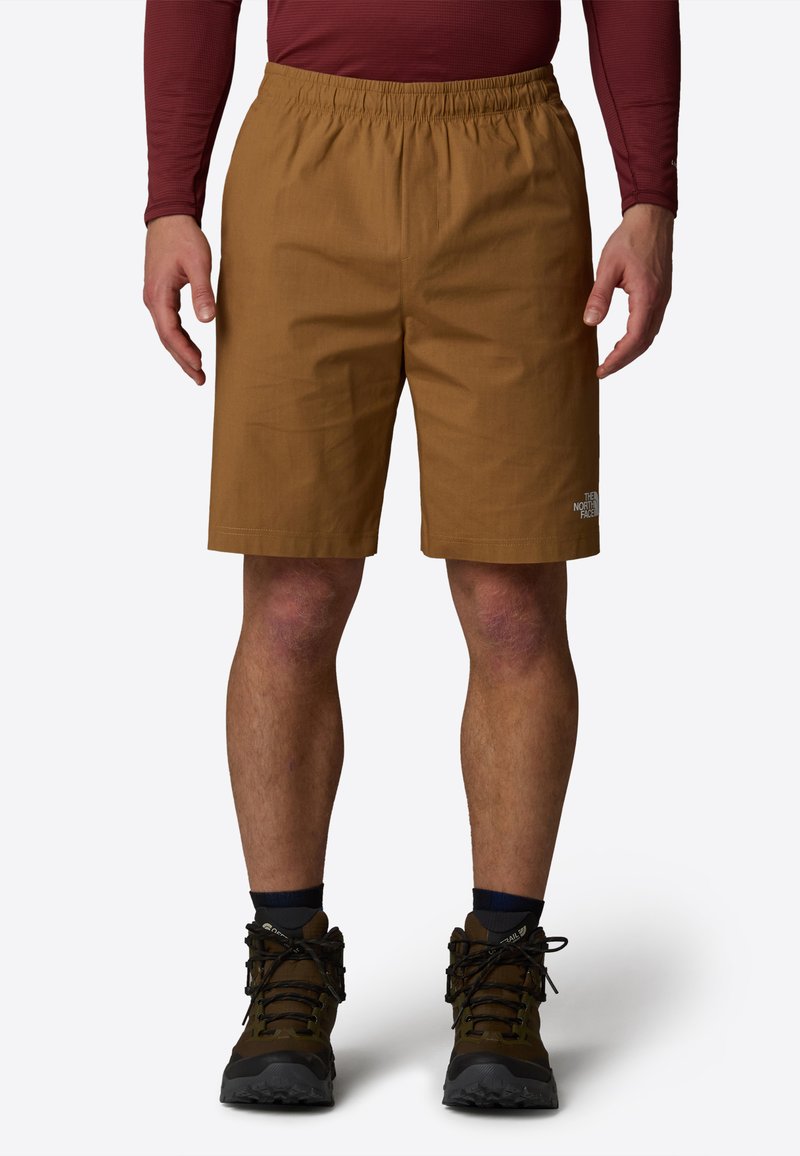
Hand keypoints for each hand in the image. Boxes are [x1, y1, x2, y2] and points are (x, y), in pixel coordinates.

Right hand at [143, 215, 215, 385]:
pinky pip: (168, 323)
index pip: (170, 332)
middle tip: (200, 379)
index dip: (185, 352)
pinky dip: (178, 338)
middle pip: (166, 339)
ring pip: (166, 333)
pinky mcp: (160, 294)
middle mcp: (152, 299)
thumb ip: (203, 292)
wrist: (169, 217)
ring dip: (180, 352)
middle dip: (183, 360)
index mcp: (158, 295)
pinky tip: (189, 347)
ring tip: (197, 369)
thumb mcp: (198, 263)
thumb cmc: (183, 237)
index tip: (200, 366)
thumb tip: (207, 320)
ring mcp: (154, 298)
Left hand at [583, 202, 673, 378]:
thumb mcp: (608, 266)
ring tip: (612, 360)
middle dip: (624, 360)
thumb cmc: (629, 239)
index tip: (602, 369)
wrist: (652, 218)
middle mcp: (659, 301)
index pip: (634, 338)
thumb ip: (599, 296)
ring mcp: (663, 298)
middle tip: (604, 370)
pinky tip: (625, 340)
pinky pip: (652, 324)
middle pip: (644, 342)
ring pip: (650, 335)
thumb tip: (589, 323)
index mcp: (647, 296)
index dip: (618, 358)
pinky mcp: (662, 294)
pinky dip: (639, 338)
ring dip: (632, 351)